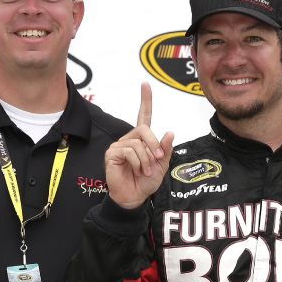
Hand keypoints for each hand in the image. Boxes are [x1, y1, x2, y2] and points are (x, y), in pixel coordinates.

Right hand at [105, 82, 173, 208]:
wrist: (134, 197)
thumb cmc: (146, 182)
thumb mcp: (161, 166)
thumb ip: (165, 150)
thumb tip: (169, 132)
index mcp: (142, 139)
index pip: (143, 115)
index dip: (145, 100)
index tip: (145, 85)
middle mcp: (130, 139)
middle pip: (144, 129)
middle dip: (154, 145)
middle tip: (158, 159)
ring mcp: (119, 145)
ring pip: (138, 143)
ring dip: (146, 159)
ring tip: (145, 171)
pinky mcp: (112, 154)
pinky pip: (128, 151)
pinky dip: (137, 162)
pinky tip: (137, 170)